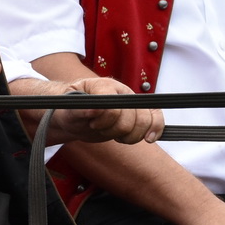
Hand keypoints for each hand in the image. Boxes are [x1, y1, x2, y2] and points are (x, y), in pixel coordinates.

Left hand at [22, 76, 161, 145]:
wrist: (74, 115)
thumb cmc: (70, 109)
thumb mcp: (69, 108)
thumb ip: (79, 109)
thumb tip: (93, 110)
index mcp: (104, 86)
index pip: (114, 106)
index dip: (105, 120)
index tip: (92, 123)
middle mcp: (122, 92)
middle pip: (132, 117)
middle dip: (114, 130)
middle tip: (99, 128)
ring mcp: (131, 104)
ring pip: (144, 122)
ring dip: (128, 136)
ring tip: (114, 135)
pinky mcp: (137, 115)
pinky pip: (155, 119)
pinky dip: (156, 129)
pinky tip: (148, 138)